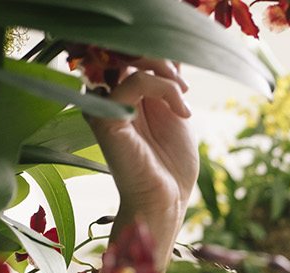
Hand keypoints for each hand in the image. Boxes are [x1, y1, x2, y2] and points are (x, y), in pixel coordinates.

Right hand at [87, 58, 197, 227]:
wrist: (167, 202)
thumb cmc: (172, 168)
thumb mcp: (176, 116)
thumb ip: (168, 85)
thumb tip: (171, 56)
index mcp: (125, 97)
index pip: (135, 58)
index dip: (161, 59)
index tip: (184, 84)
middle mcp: (111, 98)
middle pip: (127, 53)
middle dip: (161, 59)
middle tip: (183, 84)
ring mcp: (105, 107)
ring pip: (129, 61)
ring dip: (165, 71)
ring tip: (184, 94)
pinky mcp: (107, 118)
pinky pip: (134, 82)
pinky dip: (164, 88)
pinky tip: (182, 111)